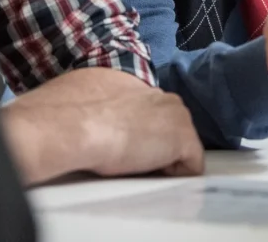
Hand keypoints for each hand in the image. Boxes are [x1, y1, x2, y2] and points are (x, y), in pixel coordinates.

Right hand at [88, 89, 204, 176]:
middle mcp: (167, 98)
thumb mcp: (96, 105)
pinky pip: (190, 168)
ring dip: (163, 162)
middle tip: (131, 163)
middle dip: (156, 149)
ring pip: (181, 149)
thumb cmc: (77, 118)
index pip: (155, 118)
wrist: (79, 126)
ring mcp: (181, 118)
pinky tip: (151, 178)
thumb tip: (106, 122)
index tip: (129, 150)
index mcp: (145, 89)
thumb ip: (111, 110)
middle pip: (172, 132)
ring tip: (135, 169)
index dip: (143, 138)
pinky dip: (175, 179)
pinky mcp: (185, 141)